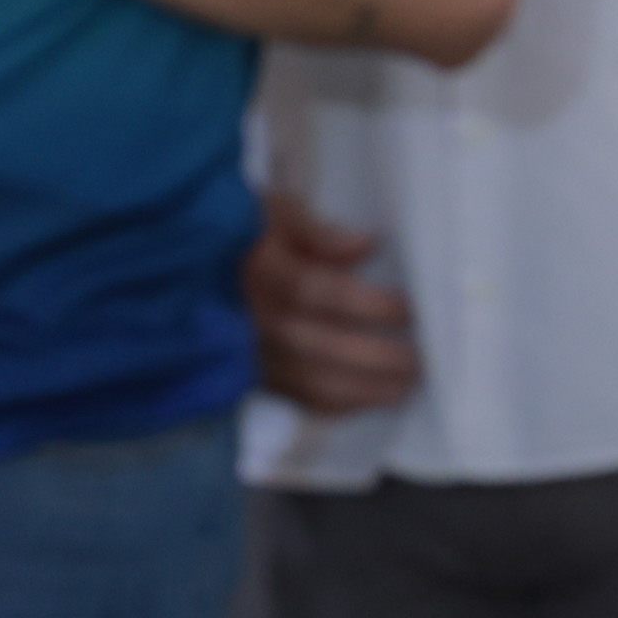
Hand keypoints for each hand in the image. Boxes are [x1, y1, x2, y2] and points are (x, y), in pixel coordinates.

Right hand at [245, 190, 422, 413]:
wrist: (196, 263)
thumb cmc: (254, 232)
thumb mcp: (278, 213)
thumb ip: (316, 230)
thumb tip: (363, 246)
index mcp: (260, 271)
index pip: (311, 291)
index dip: (362, 304)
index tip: (407, 310)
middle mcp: (251, 318)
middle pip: (312, 345)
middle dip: (371, 357)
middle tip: (420, 359)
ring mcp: (249, 352)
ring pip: (305, 380)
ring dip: (360, 389)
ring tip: (407, 386)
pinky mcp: (252, 375)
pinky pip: (295, 397)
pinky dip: (335, 404)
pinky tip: (371, 399)